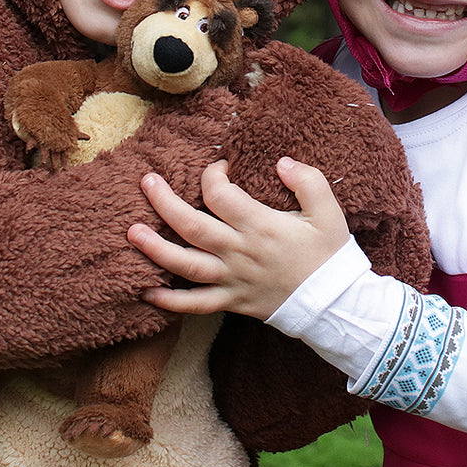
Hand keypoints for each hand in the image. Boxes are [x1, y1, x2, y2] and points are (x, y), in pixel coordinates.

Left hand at [130, 157, 349, 320]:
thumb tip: (282, 162)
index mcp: (260, 226)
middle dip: (164, 202)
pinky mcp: (231, 301)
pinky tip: (146, 292)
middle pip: (191, 225)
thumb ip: (308, 181)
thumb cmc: (330, 255)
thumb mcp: (329, 212)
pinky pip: (194, 305)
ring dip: (155, 248)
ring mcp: (232, 279)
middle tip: (147, 182)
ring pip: (184, 264)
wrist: (334, 304)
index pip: (221, 195)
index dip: (212, 176)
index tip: (218, 168)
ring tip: (132, 232)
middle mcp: (239, 252)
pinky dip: (168, 302)